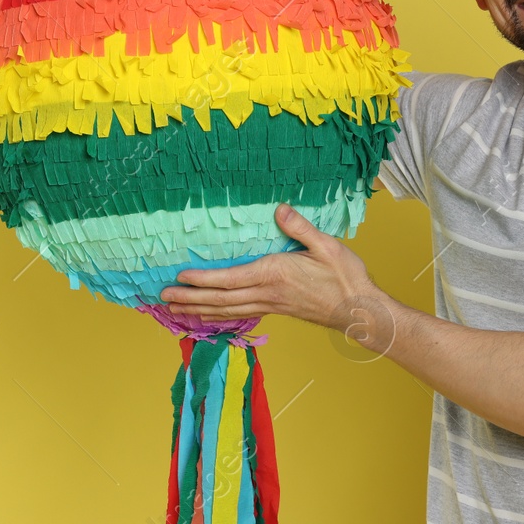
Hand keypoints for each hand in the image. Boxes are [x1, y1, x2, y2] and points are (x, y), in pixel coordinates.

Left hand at [160, 203, 385, 330]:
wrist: (360, 311)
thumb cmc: (345, 279)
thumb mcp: (327, 246)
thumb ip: (300, 227)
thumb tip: (279, 208)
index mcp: (274, 275)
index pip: (230, 279)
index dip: (203, 279)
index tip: (180, 277)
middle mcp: (267, 293)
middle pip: (221, 299)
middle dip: (190, 297)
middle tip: (163, 297)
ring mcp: (271, 304)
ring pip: (227, 310)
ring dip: (199, 309)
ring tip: (176, 308)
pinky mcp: (276, 309)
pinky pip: (240, 314)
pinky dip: (220, 315)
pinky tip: (211, 315)